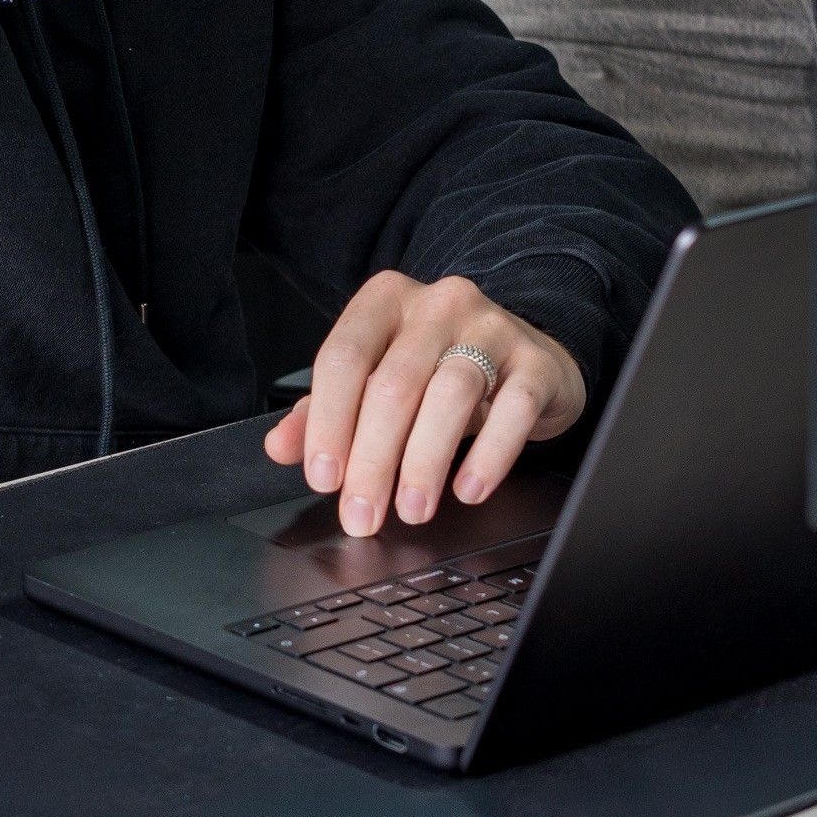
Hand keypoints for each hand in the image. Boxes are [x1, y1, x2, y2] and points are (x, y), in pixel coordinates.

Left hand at [262, 272, 584, 536]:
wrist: (525, 356)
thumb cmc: (438, 370)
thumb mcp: (377, 380)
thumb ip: (324, 411)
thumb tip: (280, 447)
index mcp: (385, 301)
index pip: (344, 356)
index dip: (328, 421)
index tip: (323, 477)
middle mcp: (437, 304)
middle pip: (394, 383)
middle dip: (373, 459)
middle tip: (363, 515)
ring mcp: (492, 326)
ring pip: (452, 392)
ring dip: (425, 462)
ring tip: (413, 509)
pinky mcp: (536, 362)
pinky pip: (514, 407)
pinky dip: (489, 454)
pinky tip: (468, 488)